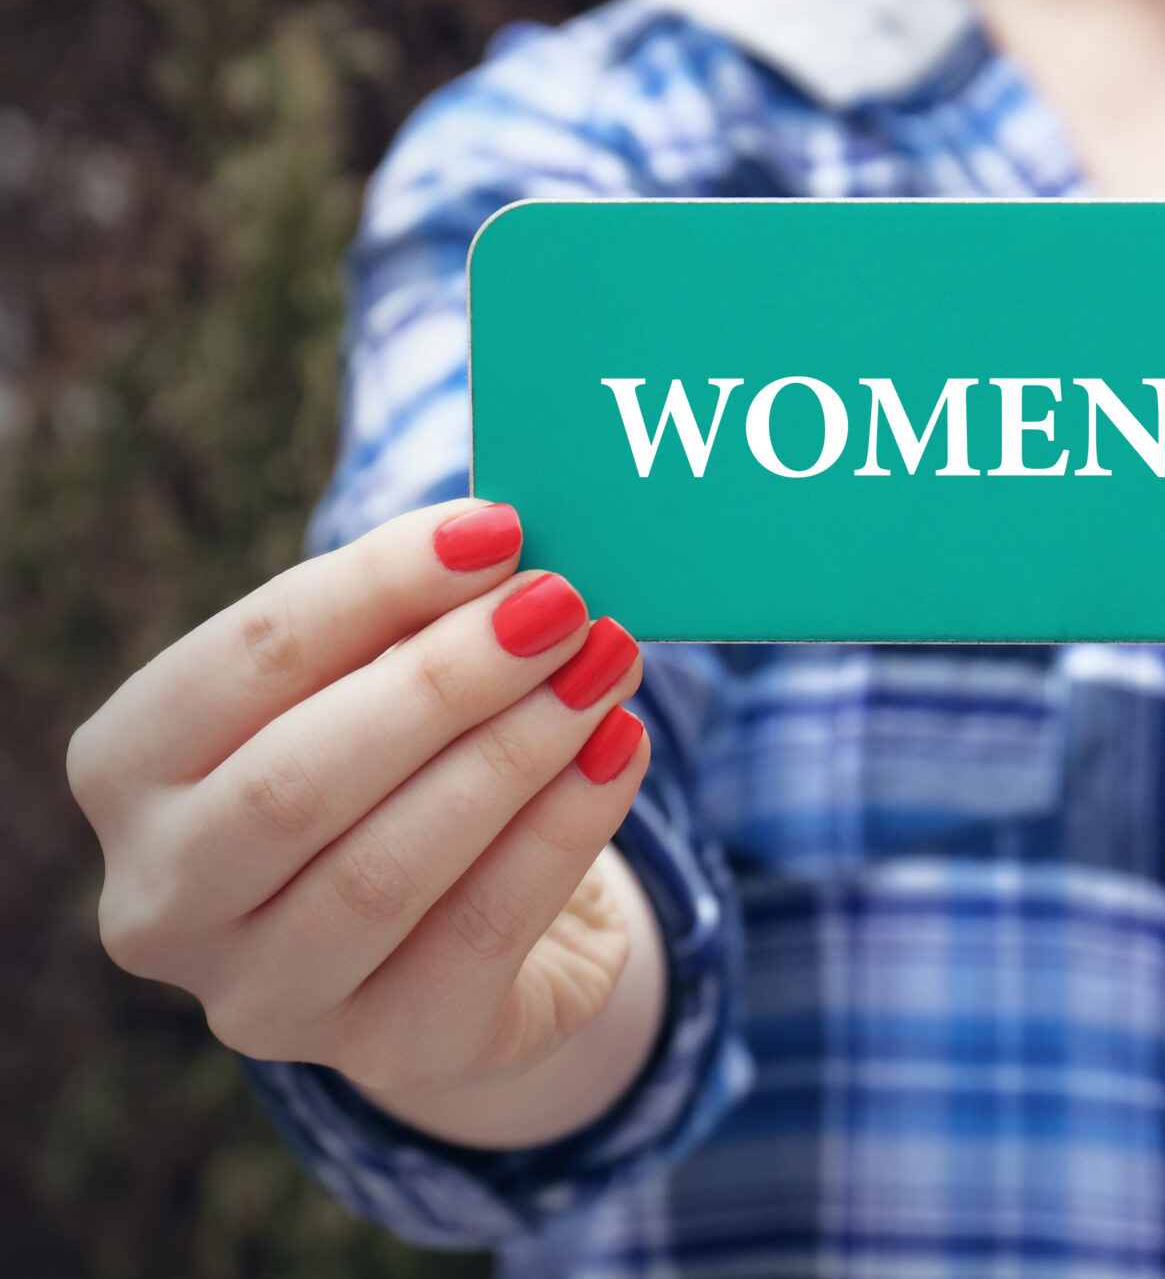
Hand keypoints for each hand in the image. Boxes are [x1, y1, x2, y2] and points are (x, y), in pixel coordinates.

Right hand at [66, 500, 658, 1140]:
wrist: (464, 941)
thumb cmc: (403, 767)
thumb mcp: (382, 684)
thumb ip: (416, 620)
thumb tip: (508, 546)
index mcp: (129, 770)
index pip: (242, 664)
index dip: (373, 588)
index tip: (497, 529)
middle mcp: (163, 898)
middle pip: (298, 781)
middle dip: (446, 681)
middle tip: (564, 603)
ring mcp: (260, 996)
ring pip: (385, 869)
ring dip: (514, 752)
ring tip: (608, 664)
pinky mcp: (384, 1050)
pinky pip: (481, 933)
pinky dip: (562, 829)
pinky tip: (620, 749)